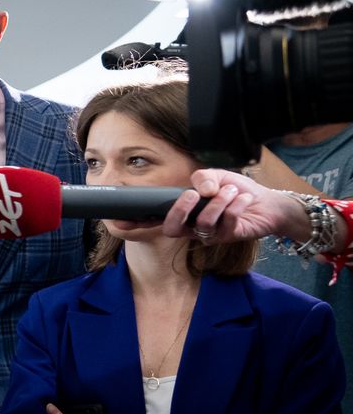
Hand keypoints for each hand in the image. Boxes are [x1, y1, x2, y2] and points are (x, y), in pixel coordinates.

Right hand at [161, 168, 301, 242]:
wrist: (266, 201)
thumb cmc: (237, 189)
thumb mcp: (217, 176)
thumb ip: (203, 178)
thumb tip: (202, 191)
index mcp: (186, 211)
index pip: (161, 219)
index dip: (147, 220)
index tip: (153, 211)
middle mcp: (194, 226)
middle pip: (172, 229)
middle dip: (180, 210)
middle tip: (193, 194)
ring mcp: (210, 234)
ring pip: (204, 222)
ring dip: (219, 201)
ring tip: (232, 190)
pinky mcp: (228, 237)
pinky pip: (227, 221)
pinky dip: (236, 205)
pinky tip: (245, 198)